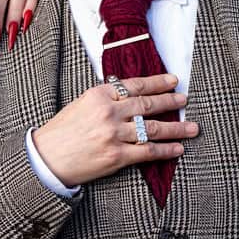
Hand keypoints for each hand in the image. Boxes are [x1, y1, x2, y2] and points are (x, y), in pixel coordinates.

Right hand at [30, 74, 197, 187]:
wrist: (47, 158)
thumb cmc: (61, 131)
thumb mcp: (81, 104)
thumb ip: (105, 99)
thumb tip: (130, 95)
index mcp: (99, 94)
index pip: (135, 85)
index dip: (157, 82)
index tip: (173, 81)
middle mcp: (109, 112)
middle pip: (148, 104)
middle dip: (170, 101)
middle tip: (184, 99)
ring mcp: (114, 134)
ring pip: (153, 128)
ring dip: (176, 128)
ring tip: (192, 127)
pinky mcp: (117, 156)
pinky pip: (148, 151)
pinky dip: (166, 150)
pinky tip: (178, 149)